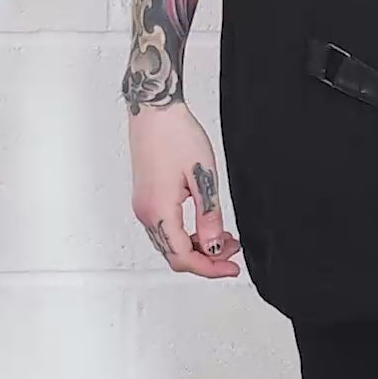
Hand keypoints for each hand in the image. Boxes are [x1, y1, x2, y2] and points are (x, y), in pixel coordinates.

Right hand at [127, 100, 242, 276]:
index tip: (232, 267)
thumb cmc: (176, 135)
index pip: (184, 257)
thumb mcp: (204, 177)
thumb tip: (215, 246)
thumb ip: (209, 216)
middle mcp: (146, 213)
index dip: (211, 268)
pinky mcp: (146, 198)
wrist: (153, 111)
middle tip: (233, 251)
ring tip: (225, 236)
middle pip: (175, 255)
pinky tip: (205, 224)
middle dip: (207, 258)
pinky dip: (186, 234)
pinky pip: (165, 228)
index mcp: (159, 211)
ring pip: (170, 243)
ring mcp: (143, 206)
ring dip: (197, 246)